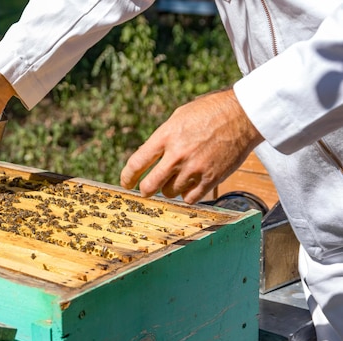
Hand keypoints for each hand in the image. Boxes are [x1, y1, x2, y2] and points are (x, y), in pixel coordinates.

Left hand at [120, 88, 263, 203]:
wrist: (243, 115)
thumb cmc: (209, 112)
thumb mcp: (178, 117)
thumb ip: (162, 138)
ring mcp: (194, 169)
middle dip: (145, 190)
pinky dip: (187, 195)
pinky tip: (189, 186)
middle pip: (150, 185)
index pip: (137, 163)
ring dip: (169, 189)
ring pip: (170, 192)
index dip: (127, 177)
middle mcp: (178, 155)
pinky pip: (190, 198)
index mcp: (166, 136)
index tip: (126, 183)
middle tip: (146, 190)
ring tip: (176, 179)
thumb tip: (148, 157)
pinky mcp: (210, 179)